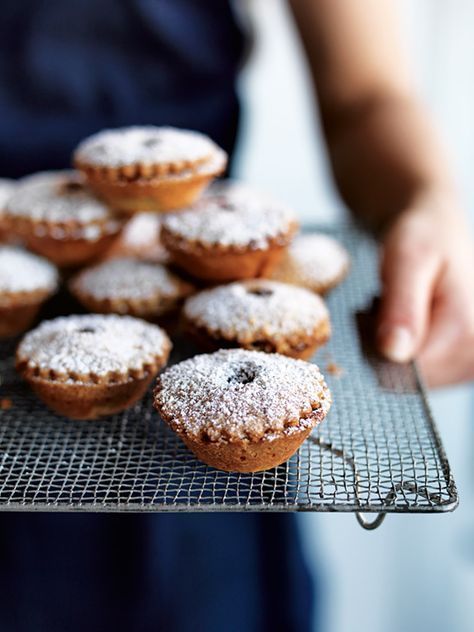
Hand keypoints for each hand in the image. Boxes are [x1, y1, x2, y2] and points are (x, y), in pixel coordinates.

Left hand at [376, 191, 473, 386]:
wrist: (438, 231)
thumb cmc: (424, 237)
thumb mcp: (407, 260)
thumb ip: (401, 307)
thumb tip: (394, 352)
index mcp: (467, 330)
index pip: (407, 371)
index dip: (378, 346)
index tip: (375, 309)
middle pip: (409, 378)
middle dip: (387, 346)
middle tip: (385, 305)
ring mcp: (470, 363)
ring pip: (412, 378)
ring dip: (395, 348)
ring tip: (398, 310)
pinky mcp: (462, 364)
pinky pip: (421, 373)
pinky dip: (405, 350)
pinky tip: (408, 322)